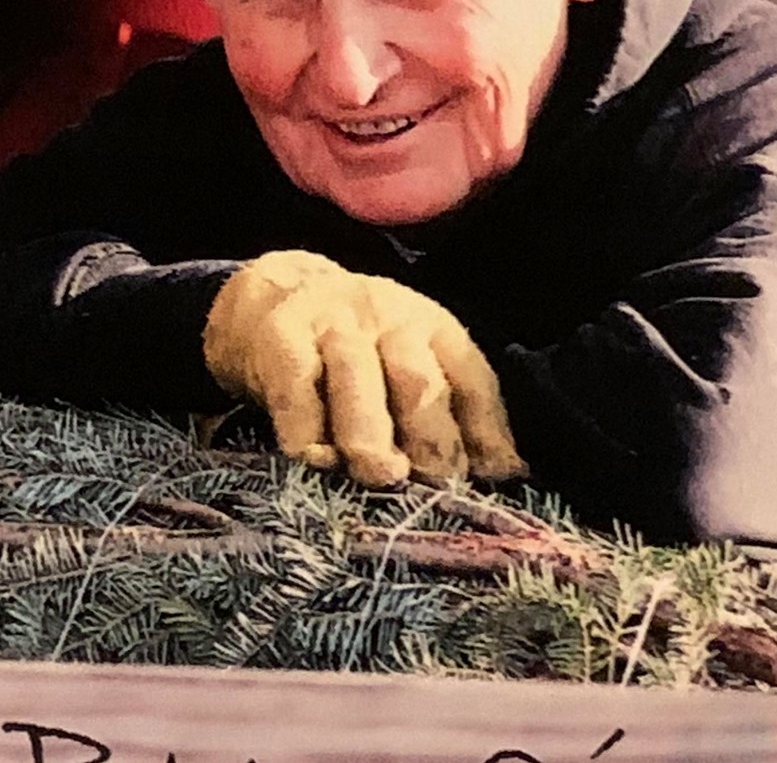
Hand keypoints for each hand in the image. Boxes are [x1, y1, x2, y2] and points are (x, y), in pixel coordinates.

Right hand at [202, 250, 526, 487]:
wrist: (271, 292)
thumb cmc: (356, 348)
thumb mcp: (409, 365)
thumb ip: (454, 414)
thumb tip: (505, 474)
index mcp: (430, 327)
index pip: (468, 376)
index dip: (483, 429)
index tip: (489, 478)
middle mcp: (387, 318)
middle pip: (416, 377)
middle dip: (429, 435)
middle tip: (433, 485)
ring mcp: (332, 324)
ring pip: (356, 376)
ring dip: (369, 432)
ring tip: (379, 476)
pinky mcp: (280, 336)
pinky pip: (295, 382)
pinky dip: (303, 423)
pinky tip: (311, 458)